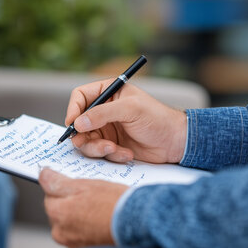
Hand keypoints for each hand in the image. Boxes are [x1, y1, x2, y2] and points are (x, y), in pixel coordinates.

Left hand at [39, 168, 127, 247]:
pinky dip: (90, 230)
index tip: (75, 184)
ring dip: (81, 217)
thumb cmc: (114, 204)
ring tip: (101, 210)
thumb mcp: (85, 185)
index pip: (49, 193)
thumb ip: (58, 182)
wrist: (140, 227)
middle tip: (93, 196)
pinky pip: (83, 236)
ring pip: (71, 223)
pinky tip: (104, 223)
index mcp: (57, 212)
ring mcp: (73, 245)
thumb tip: (42, 174)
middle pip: (59, 210)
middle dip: (71, 202)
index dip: (64, 185)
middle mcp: (60, 232)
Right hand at [66, 80, 186, 163]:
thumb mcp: (130, 110)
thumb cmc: (157, 118)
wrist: (175, 142)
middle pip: (78, 122)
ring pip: (86, 140)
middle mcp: (104, 110)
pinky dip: (111, 155)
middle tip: (88, 143)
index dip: (73, 109)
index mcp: (108, 92)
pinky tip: (127, 153)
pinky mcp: (111, 145)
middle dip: (83, 135)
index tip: (72, 124)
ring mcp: (106, 128)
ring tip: (115, 149)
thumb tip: (78, 123)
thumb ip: (102, 113)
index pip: (80, 96)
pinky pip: (99, 152)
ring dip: (98, 148)